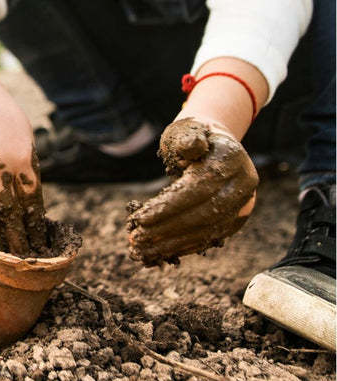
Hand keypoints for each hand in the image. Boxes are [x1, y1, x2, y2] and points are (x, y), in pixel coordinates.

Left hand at [127, 117, 257, 265]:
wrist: (215, 144)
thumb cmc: (192, 135)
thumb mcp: (187, 129)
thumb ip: (188, 137)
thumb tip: (191, 148)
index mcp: (231, 158)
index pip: (199, 189)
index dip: (169, 206)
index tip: (140, 218)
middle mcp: (243, 183)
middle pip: (205, 214)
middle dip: (168, 229)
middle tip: (137, 238)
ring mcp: (243, 203)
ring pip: (208, 230)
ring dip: (174, 243)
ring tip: (144, 250)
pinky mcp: (237, 218)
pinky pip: (211, 236)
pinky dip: (186, 245)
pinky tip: (162, 252)